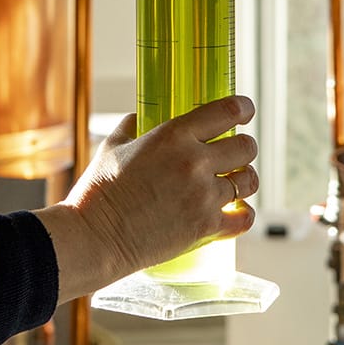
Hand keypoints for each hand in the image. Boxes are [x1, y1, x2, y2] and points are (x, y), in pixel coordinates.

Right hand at [35, 95, 258, 303]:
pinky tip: (235, 211)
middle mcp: (195, 162)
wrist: (95, 236)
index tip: (245, 110)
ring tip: (235, 182)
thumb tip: (140, 117)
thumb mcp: (113, 146)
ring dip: (244, 179)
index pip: (227, 111)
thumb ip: (132, 127)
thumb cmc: (99, 190)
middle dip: (243, 148)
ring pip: (249, 181)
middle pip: (246, 147)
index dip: (242, 108)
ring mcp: (204, 196)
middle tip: (235, 153)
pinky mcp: (206, 228)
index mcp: (174, 135)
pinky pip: (244, 217)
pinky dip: (243, 213)